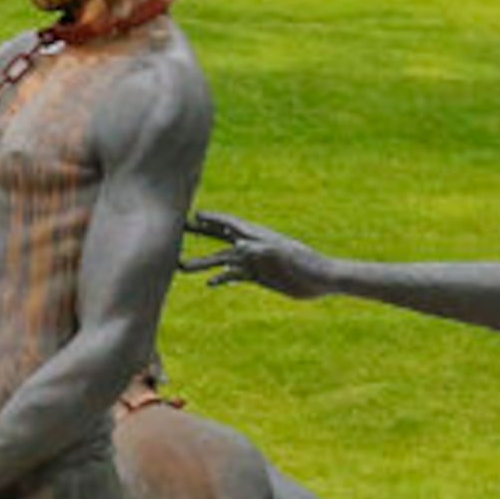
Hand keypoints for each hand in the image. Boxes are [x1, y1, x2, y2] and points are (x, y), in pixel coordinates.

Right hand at [180, 211, 330, 298]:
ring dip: (203, 263)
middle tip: (177, 231)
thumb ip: (260, 249)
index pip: (231, 225)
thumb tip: (237, 245)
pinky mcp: (260, 277)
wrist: (322, 279)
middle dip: (201, 234)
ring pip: (223, 260)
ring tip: (182, 267)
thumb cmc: (306, 264)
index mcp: (259, 237)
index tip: (194, 215)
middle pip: (221, 239)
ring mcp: (255, 262)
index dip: (213, 220)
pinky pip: (236, 275)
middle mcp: (253, 247)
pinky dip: (222, 278)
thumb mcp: (282, 255)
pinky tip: (209, 283)